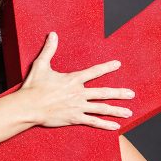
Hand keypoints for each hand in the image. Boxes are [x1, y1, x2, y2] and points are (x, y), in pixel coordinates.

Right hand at [20, 31, 134, 129]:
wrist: (29, 106)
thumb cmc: (33, 87)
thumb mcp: (41, 65)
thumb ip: (49, 49)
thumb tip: (53, 34)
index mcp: (73, 80)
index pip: (94, 72)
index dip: (107, 67)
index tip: (118, 65)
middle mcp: (79, 93)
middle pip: (104, 92)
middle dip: (119, 93)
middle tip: (131, 94)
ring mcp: (78, 106)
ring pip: (102, 108)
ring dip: (116, 110)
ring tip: (128, 112)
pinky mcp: (74, 118)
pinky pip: (93, 122)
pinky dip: (105, 124)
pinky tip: (115, 126)